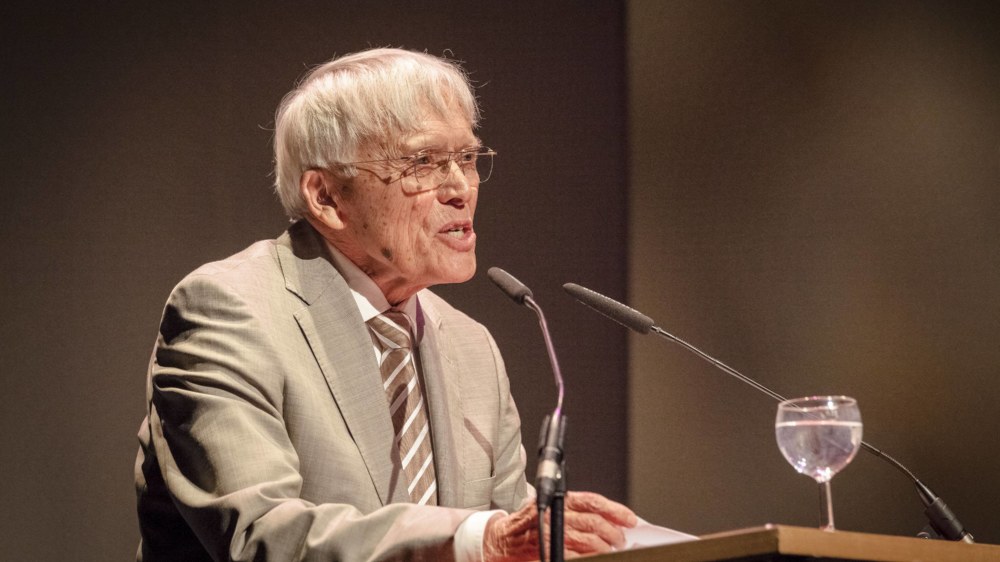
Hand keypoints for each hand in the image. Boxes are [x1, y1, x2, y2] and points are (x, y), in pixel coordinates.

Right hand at [482, 491, 636, 560]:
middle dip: (613, 534)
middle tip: (619, 541)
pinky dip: (589, 558)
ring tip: (609, 551)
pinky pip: (575, 555)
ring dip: (604, 548)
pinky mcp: (547, 550)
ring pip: (589, 541)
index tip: (630, 520)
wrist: (501, 539)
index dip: (615, 510)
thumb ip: (576, 512)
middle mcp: (555, 513)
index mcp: (559, 500)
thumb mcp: (551, 508)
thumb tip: (609, 521)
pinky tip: (594, 558)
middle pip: (594, 522)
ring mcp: (551, 533)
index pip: (593, 501)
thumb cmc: (528, 524)